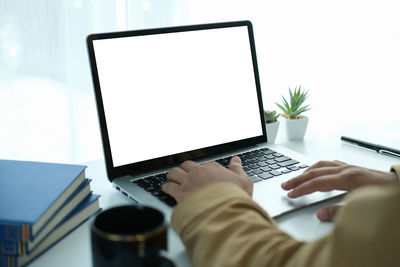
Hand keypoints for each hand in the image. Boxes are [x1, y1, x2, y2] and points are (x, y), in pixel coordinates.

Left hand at [161, 156, 252, 202]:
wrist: (224, 210)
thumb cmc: (234, 197)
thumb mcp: (244, 181)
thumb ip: (238, 169)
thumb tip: (236, 160)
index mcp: (213, 168)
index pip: (204, 165)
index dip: (202, 170)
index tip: (202, 174)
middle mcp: (198, 172)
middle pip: (186, 165)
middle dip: (184, 169)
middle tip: (184, 173)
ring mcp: (188, 182)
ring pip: (174, 173)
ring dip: (172, 175)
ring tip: (171, 178)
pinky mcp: (180, 193)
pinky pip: (168, 186)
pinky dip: (166, 187)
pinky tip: (166, 188)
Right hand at [281, 160, 397, 220]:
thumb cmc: (386, 196)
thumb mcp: (363, 207)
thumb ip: (339, 213)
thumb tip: (320, 214)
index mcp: (348, 178)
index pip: (317, 182)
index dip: (302, 189)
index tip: (291, 194)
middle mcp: (347, 169)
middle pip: (315, 172)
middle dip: (298, 179)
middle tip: (285, 185)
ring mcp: (350, 167)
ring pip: (322, 165)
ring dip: (306, 171)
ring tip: (296, 178)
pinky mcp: (353, 168)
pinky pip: (330, 164)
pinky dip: (319, 168)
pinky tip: (317, 171)